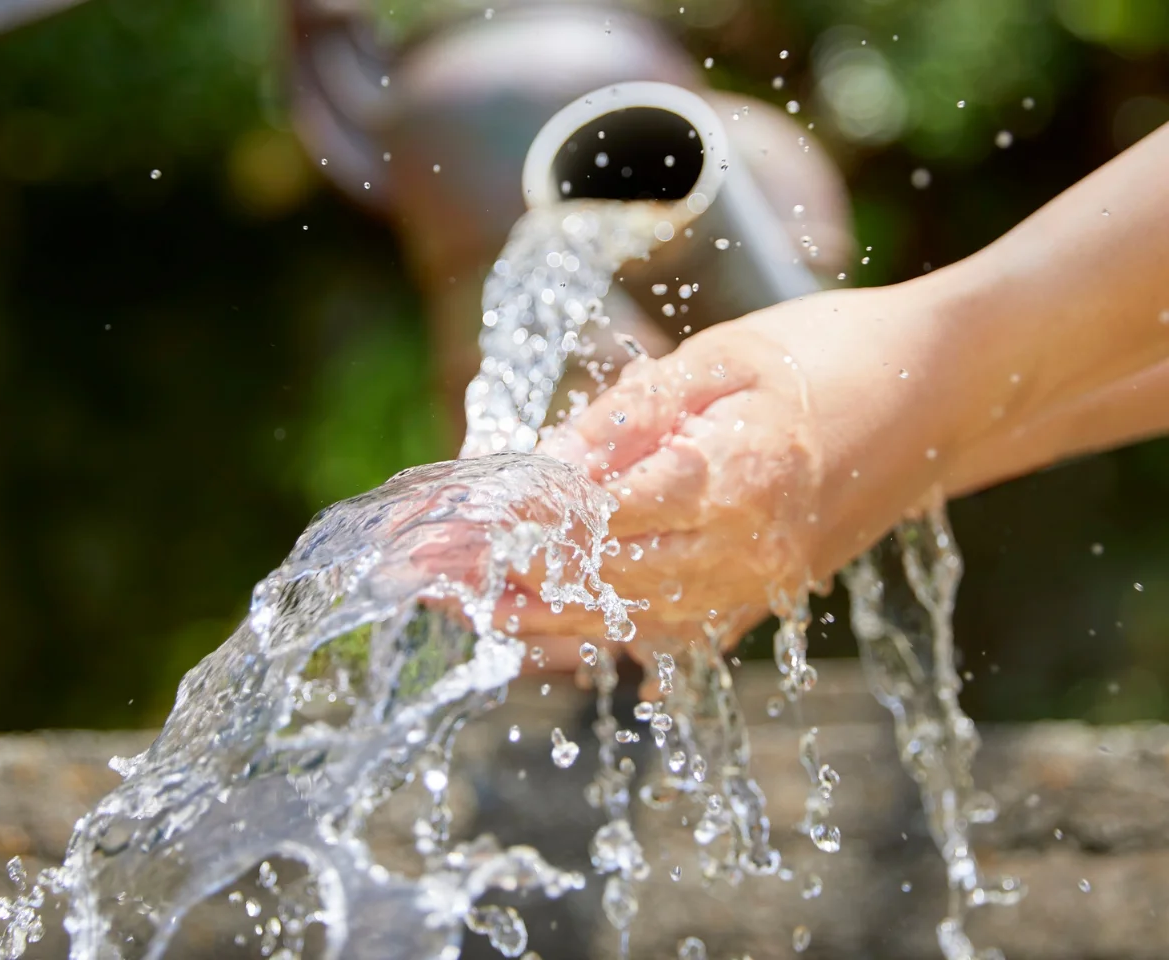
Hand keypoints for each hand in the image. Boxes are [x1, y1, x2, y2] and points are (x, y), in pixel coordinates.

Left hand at [502, 284, 963, 659]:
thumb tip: (547, 464)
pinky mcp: (771, 596)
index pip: (602, 515)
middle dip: (513, 581)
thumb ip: (633, 413)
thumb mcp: (726, 355)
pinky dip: (613, 642)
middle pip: (607, 583)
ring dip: (547, 623)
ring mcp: (764, 583)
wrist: (945, 392)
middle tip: (437, 577)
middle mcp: (750, 550)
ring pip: (634, 625)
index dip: (523, 525)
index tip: (457, 525)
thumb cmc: (837, 354)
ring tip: (473, 613)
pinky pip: (679, 638)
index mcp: (738, 475)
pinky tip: (561, 644)